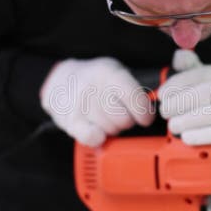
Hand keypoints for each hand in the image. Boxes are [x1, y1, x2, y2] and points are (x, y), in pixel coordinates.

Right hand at [40, 57, 154, 146]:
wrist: (60, 80)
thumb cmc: (95, 79)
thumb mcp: (114, 72)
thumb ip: (133, 88)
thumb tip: (150, 109)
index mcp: (108, 73)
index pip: (133, 97)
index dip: (144, 112)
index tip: (146, 118)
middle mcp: (93, 88)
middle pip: (124, 119)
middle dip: (127, 120)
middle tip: (120, 114)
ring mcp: (80, 106)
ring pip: (111, 130)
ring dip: (113, 128)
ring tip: (106, 117)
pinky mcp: (71, 121)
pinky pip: (91, 138)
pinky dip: (99, 138)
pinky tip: (99, 132)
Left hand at [158, 50, 210, 158]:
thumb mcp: (206, 84)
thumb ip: (191, 69)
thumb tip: (179, 55)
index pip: (203, 74)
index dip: (178, 83)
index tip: (162, 94)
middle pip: (210, 91)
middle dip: (181, 102)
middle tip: (165, 112)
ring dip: (188, 120)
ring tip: (173, 125)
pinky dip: (202, 135)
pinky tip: (186, 138)